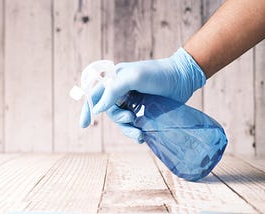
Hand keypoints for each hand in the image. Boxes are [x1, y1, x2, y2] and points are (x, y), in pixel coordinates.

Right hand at [80, 48, 205, 142]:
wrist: (182, 78)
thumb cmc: (157, 74)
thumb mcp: (133, 77)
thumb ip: (112, 91)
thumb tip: (97, 110)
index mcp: (114, 80)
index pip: (95, 95)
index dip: (88, 110)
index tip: (84, 125)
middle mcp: (120, 91)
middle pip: (109, 111)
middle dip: (119, 119)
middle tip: (131, 118)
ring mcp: (132, 101)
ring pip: (121, 120)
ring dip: (128, 129)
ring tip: (139, 134)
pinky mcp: (143, 110)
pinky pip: (133, 124)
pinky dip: (135, 132)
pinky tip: (142, 136)